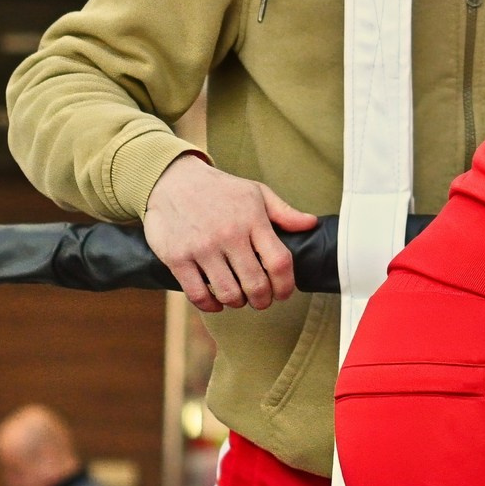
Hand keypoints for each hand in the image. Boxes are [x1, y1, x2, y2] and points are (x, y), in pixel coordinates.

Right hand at [145, 154, 318, 312]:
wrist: (173, 180)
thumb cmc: (220, 190)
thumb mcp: (256, 193)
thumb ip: (284, 212)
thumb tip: (311, 224)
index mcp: (252, 220)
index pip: (279, 262)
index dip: (286, 285)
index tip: (284, 293)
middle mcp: (229, 235)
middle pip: (256, 284)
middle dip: (263, 301)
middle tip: (262, 301)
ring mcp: (202, 248)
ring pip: (228, 293)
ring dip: (238, 303)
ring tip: (240, 298)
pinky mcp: (177, 258)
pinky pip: (197, 294)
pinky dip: (210, 305)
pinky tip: (216, 302)